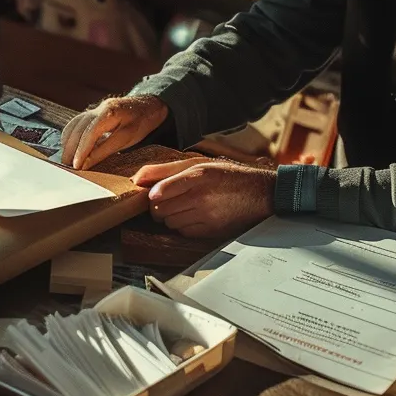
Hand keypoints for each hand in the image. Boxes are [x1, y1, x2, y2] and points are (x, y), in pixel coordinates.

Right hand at [61, 95, 169, 169]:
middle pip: (77, 130)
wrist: (146, 106)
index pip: (90, 133)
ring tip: (66, 161)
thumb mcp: (127, 138)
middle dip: (71, 149)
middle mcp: (98, 108)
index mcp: (110, 111)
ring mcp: (92, 110)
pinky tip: (70, 149)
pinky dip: (70, 138)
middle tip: (68, 167)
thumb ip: (106, 149)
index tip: (77, 166)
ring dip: (68, 144)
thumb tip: (87, 163)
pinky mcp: (90, 115)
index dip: (82, 151)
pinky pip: (74, 125)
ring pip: (73, 127)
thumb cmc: (140, 122)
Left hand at [130, 157, 274, 238]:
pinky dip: (182, 226)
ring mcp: (206, 216)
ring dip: (170, 216)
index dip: (153, 194)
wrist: (259, 194)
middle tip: (167, 200)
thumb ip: (165, 170)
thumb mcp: (199, 164)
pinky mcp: (211, 231)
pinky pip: (183, 232)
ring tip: (183, 206)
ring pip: (169, 222)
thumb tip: (136, 178)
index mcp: (199, 175)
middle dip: (158, 206)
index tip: (153, 194)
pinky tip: (193, 216)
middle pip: (161, 209)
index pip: (162, 189)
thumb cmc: (227, 176)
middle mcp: (202, 196)